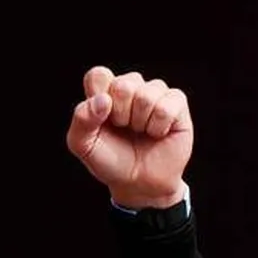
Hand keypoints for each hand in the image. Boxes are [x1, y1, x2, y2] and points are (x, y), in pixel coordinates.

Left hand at [65, 67, 191, 209]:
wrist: (138, 182)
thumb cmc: (111, 160)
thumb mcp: (83, 146)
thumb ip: (81, 120)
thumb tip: (103, 100)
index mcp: (104, 92)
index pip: (97, 75)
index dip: (98, 98)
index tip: (101, 119)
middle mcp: (130, 88)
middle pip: (123, 85)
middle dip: (120, 115)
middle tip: (123, 129)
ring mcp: (154, 93)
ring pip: (146, 95)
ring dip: (140, 122)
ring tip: (140, 132)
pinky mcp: (176, 103)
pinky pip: (167, 106)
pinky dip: (158, 126)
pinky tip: (157, 133)